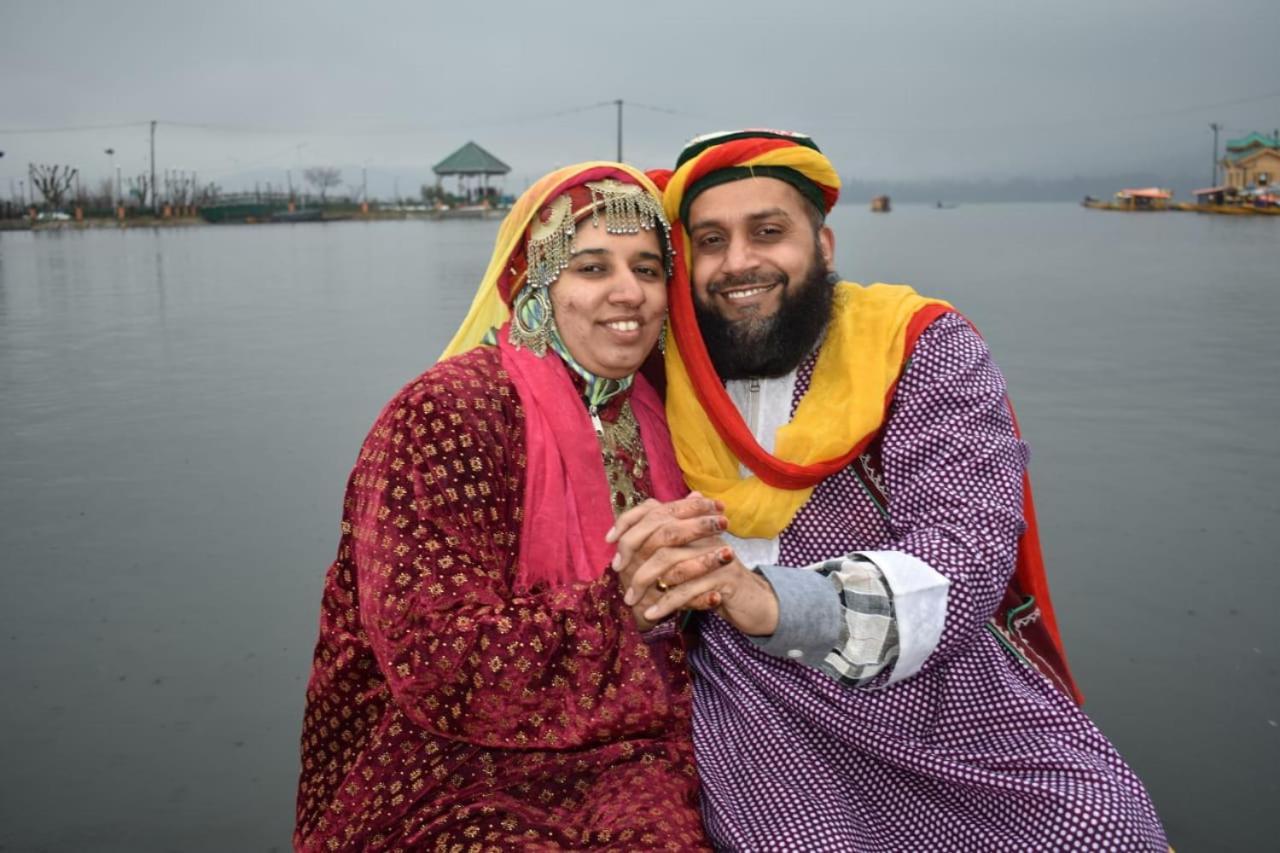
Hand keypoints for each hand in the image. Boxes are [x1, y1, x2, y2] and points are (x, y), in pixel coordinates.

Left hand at [607, 495, 778, 635]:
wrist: (753, 600)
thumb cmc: (712, 580)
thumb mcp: (685, 561)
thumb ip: (659, 548)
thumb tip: (624, 539)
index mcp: (695, 523)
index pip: (656, 509)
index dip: (630, 521)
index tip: (610, 540)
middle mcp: (706, 534)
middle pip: (662, 533)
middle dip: (635, 554)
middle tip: (619, 575)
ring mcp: (717, 554)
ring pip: (672, 564)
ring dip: (647, 583)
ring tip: (632, 601)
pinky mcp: (726, 579)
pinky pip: (688, 590)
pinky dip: (667, 603)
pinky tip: (653, 613)